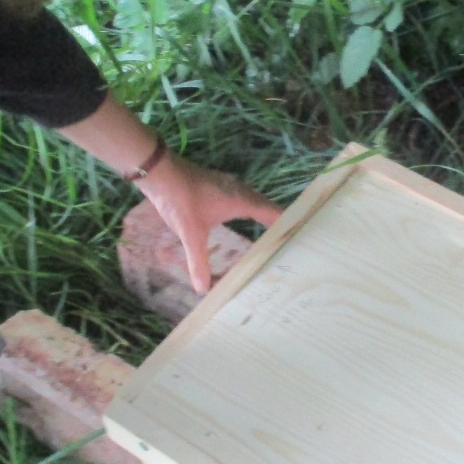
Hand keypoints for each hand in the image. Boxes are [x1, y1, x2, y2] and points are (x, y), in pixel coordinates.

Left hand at [134, 151, 279, 292]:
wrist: (161, 173)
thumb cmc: (181, 202)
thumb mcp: (191, 235)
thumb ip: (198, 262)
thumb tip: (203, 290)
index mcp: (242, 200)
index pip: (274, 214)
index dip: (288, 226)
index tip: (302, 240)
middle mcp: (242, 191)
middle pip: (268, 208)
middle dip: (279, 224)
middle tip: (290, 245)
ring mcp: (231, 186)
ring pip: (256, 202)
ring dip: (265, 216)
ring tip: (273, 235)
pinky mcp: (220, 185)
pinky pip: (244, 199)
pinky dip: (250, 211)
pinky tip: (244, 221)